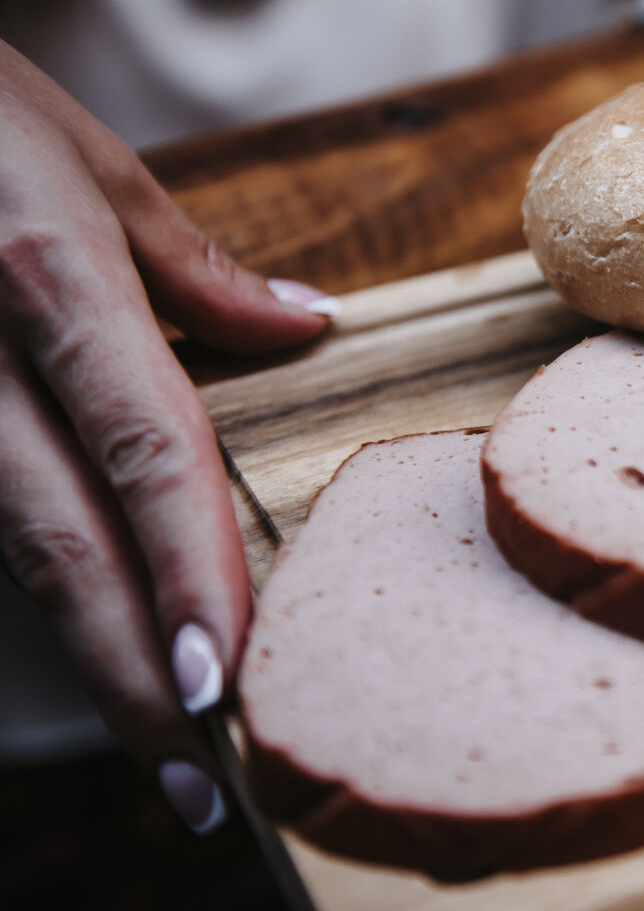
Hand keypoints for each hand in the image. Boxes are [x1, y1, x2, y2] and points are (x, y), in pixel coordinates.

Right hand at [0, 40, 331, 830]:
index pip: (141, 445)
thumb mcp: (89, 159)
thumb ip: (196, 267)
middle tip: (200, 786)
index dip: (184, 567)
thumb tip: (311, 327)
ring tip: (163, 749)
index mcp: (47, 272)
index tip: (230, 674)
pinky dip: (31, 585)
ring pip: (4, 547)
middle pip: (55, 539)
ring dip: (84, 653)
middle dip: (129, 674)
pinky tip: (92, 644)